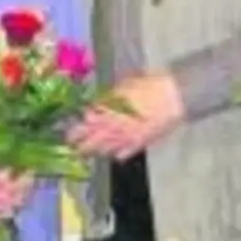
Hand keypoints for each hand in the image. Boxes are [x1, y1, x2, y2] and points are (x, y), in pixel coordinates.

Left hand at [67, 73, 184, 160]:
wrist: (173, 97)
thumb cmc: (149, 85)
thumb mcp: (124, 86)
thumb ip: (107, 99)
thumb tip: (94, 107)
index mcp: (108, 111)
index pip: (85, 124)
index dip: (75, 130)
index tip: (68, 133)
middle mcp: (113, 127)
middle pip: (90, 142)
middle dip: (79, 145)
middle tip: (72, 148)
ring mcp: (126, 138)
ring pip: (103, 151)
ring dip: (94, 151)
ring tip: (87, 152)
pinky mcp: (139, 145)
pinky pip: (121, 155)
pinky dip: (115, 154)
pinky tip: (113, 152)